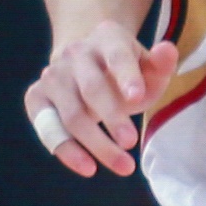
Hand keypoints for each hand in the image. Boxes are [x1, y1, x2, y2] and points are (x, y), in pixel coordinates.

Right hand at [24, 24, 178, 178]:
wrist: (86, 63)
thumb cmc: (125, 72)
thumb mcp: (147, 66)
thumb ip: (161, 64)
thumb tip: (168, 51)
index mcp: (107, 38)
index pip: (117, 56)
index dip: (126, 76)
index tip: (137, 98)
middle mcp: (75, 53)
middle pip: (92, 88)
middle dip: (112, 117)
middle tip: (131, 143)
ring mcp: (53, 75)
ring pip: (72, 114)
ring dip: (96, 143)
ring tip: (124, 166)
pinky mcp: (36, 97)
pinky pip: (48, 127)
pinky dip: (67, 150)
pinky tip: (88, 167)